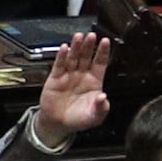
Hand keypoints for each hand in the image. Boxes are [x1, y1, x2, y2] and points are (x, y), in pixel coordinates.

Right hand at [31, 26, 114, 147]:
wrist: (59, 124)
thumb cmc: (79, 119)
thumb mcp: (95, 116)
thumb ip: (101, 107)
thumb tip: (103, 97)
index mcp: (94, 82)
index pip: (100, 63)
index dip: (103, 52)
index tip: (106, 42)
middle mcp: (81, 75)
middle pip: (86, 57)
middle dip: (89, 46)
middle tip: (91, 36)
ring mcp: (68, 75)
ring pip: (73, 58)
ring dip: (76, 47)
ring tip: (78, 37)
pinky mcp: (55, 78)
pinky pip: (59, 65)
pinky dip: (61, 56)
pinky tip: (64, 48)